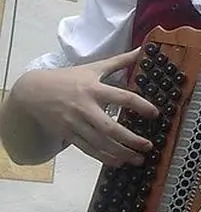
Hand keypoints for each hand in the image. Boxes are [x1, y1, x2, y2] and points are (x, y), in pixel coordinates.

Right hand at [10, 48, 158, 166]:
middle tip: (148, 145)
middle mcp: (85, 108)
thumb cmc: (68, 78)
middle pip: (110, 128)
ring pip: (99, 143)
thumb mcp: (94, 67)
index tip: (155, 114)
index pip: (122, 98)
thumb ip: (120, 61)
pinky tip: (118, 162)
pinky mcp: (67, 134)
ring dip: (120, 153)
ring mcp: (75, 123)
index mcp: (94, 89)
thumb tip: (143, 49)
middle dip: (131, 139)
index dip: (141, 106)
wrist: (33, 92)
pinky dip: (103, 157)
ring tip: (138, 159)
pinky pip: (87, 149)